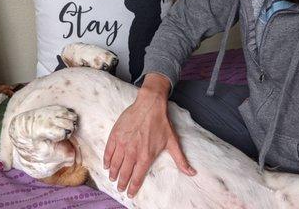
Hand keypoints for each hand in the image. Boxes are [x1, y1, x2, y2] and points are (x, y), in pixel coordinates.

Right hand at [103, 73, 195, 198]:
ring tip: (112, 178)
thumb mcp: (172, 142)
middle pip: (124, 173)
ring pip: (115, 163)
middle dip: (121, 183)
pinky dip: (107, 160)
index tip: (129, 193)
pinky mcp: (116, 134)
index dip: (132, 187)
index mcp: (146, 156)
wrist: (150, 105)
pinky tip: (107, 164)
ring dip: (113, 173)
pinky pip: (109, 151)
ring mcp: (122, 143)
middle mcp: (132, 152)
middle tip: (119, 188)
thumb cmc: (161, 122)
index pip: (137, 177)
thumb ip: (180, 160)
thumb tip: (192, 173)